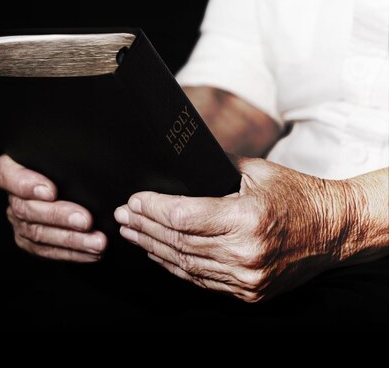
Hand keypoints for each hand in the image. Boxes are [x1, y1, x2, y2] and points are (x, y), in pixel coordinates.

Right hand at [0, 154, 106, 261]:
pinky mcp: (28, 241)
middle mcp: (12, 196)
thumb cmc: (70, 163)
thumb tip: (91, 148)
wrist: (74, 186)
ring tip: (97, 241)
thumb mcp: (64, 153)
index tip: (51, 191)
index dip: (26, 184)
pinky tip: (91, 252)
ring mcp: (18, 221)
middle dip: (59, 216)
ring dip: (71, 239)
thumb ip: (66, 153)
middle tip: (86, 220)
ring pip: (38, 233)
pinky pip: (47, 251)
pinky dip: (72, 253)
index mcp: (11, 168)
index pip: (6, 175)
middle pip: (26, 208)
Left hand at [114, 156, 358, 301]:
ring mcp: (247, 277)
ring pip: (185, 264)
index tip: (134, 200)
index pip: (183, 217)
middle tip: (123, 216)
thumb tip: (176, 165)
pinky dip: (176, 266)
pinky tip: (158, 254)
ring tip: (132, 234)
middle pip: (178, 241)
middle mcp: (245, 253)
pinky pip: (201, 280)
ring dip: (153, 248)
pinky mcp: (248, 291)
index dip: (153, 209)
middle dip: (144, 228)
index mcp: (247, 218)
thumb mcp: (257, 172)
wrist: (334, 230)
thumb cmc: (297, 195)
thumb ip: (214, 168)